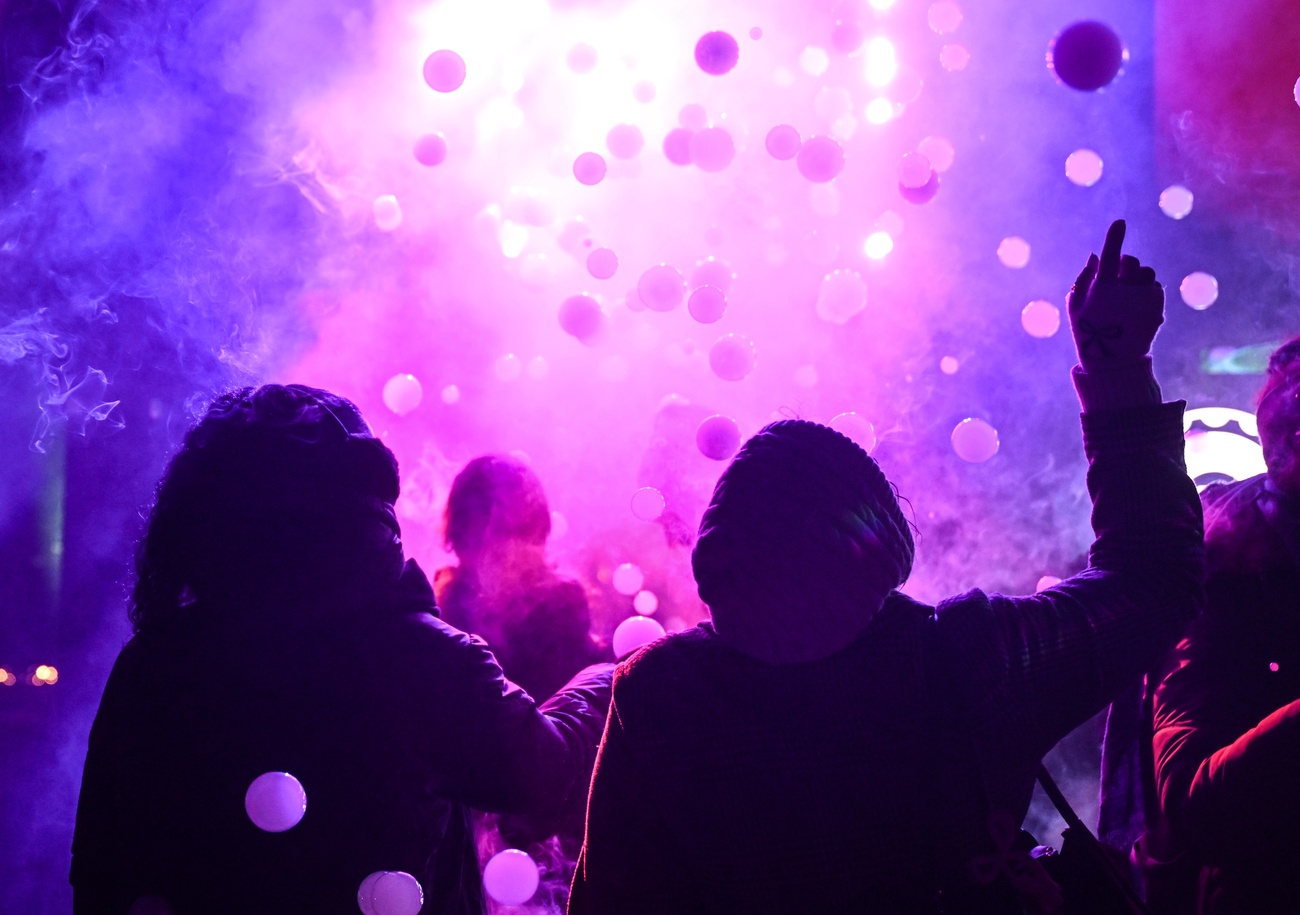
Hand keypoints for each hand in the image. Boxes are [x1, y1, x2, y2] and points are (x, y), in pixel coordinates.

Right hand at [1067, 220, 1164, 370]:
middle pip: (1131, 262)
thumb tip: (1097, 255)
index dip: (1114, 237)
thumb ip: (1082, 279)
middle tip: (1120, 274)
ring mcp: (1143, 298)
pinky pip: (1154, 286)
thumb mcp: (1074, 306)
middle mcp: (1125, 290)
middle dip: (1126, 263)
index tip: (1120, 222)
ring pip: (1146, 272)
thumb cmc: (1088, 330)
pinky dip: (1146, 290)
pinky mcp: (1157, 305)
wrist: (1113, 360)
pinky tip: (1137, 305)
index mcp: (1102, 288)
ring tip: (1129, 291)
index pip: (1110, 256)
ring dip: (1138, 276)